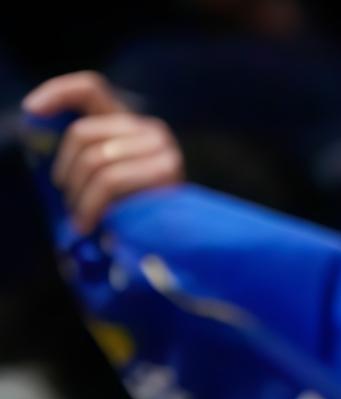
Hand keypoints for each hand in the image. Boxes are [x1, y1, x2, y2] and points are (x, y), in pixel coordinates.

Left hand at [22, 71, 184, 234]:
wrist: (181, 240)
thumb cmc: (138, 209)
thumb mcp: (108, 174)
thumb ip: (87, 152)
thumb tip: (43, 130)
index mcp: (132, 122)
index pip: (91, 88)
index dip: (57, 92)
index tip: (31, 109)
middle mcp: (151, 128)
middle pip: (83, 133)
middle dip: (66, 171)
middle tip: (67, 201)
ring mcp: (161, 148)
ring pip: (95, 159)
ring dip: (79, 195)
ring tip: (80, 218)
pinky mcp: (166, 171)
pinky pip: (110, 180)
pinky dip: (91, 205)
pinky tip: (89, 223)